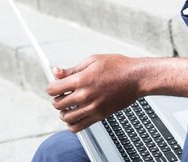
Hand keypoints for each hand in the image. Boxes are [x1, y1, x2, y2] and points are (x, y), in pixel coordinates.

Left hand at [46, 55, 187, 132]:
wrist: (137, 78)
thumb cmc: (118, 66)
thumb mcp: (93, 60)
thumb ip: (72, 69)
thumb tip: (56, 72)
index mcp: (82, 79)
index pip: (53, 89)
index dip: (51, 87)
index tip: (55, 86)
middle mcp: (85, 95)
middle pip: (57, 104)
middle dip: (57, 98)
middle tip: (63, 93)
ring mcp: (92, 107)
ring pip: (66, 117)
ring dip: (64, 111)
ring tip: (69, 105)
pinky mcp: (99, 116)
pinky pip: (78, 127)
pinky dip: (72, 124)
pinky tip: (76, 115)